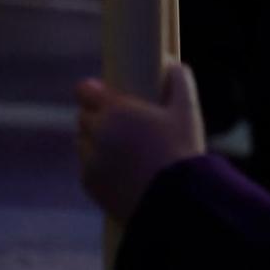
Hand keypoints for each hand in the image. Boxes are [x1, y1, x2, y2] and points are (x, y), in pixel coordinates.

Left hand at [75, 61, 206, 220]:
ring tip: (119, 150)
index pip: (84, 91)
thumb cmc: (182, 153)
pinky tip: (119, 171)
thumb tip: (175, 66)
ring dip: (94, 143)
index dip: (93, 92)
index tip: (104, 95)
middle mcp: (97, 133)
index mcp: (116, 111)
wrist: (177, 204)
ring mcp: (91, 161)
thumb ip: (180, 82)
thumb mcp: (187, 112)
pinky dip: (97, 168)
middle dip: (97, 119)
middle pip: (84, 117)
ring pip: (82, 143)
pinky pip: (87, 169)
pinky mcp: (90, 185)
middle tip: (119, 126)